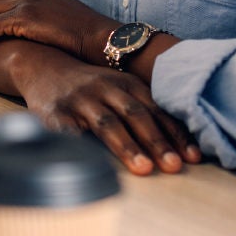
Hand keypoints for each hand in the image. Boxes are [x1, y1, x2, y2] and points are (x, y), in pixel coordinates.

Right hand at [13, 47, 200, 175]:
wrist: (43, 67)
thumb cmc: (91, 87)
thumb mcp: (120, 88)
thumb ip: (146, 109)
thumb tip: (183, 146)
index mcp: (126, 84)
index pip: (157, 110)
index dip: (175, 134)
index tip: (192, 158)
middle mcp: (105, 88)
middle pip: (135, 115)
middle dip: (157, 141)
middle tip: (174, 166)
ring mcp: (80, 100)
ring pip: (108, 123)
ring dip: (127, 147)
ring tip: (143, 169)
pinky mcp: (56, 113)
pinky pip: (71, 132)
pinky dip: (84, 147)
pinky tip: (95, 164)